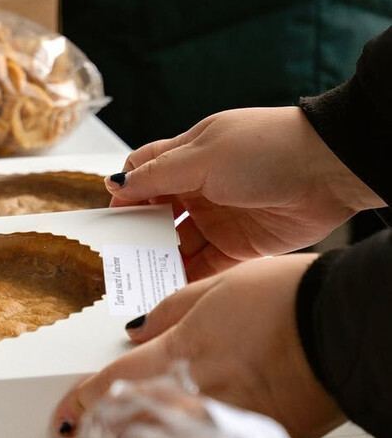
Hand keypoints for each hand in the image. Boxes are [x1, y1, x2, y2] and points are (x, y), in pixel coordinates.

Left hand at [38, 254, 343, 437]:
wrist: (346, 329)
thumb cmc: (290, 304)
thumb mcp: (218, 288)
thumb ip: (172, 311)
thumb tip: (137, 327)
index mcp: (177, 354)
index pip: (108, 386)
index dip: (76, 406)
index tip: (58, 422)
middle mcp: (193, 396)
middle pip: (121, 431)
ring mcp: (224, 426)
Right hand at [106, 107, 383, 280]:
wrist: (328, 171)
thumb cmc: (265, 148)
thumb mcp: (202, 156)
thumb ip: (156, 175)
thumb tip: (114, 183)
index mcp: (189, 156)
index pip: (144, 173)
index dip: (125, 193)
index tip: (110, 218)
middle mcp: (200, 188)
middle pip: (157, 215)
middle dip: (138, 234)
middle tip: (118, 256)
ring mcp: (219, 218)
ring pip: (177, 244)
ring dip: (159, 259)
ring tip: (138, 278)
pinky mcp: (239, 246)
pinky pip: (203, 267)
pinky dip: (185, 278)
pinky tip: (167, 289)